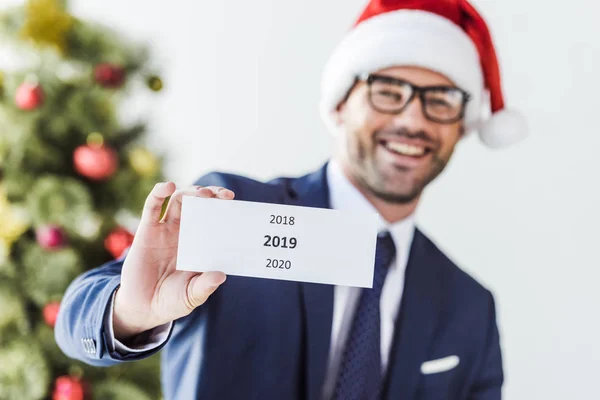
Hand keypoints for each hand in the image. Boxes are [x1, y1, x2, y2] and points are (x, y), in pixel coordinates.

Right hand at [112, 182, 234, 340]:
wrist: (142, 308)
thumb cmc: (171, 300)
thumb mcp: (191, 296)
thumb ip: (204, 286)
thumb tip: (220, 276)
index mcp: (200, 244)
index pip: (215, 219)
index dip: (224, 208)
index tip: (234, 203)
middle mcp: (185, 232)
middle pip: (200, 204)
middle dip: (212, 196)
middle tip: (223, 195)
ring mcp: (166, 230)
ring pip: (179, 201)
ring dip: (191, 192)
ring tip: (202, 194)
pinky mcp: (147, 231)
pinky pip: (152, 207)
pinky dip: (158, 193)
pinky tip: (167, 186)